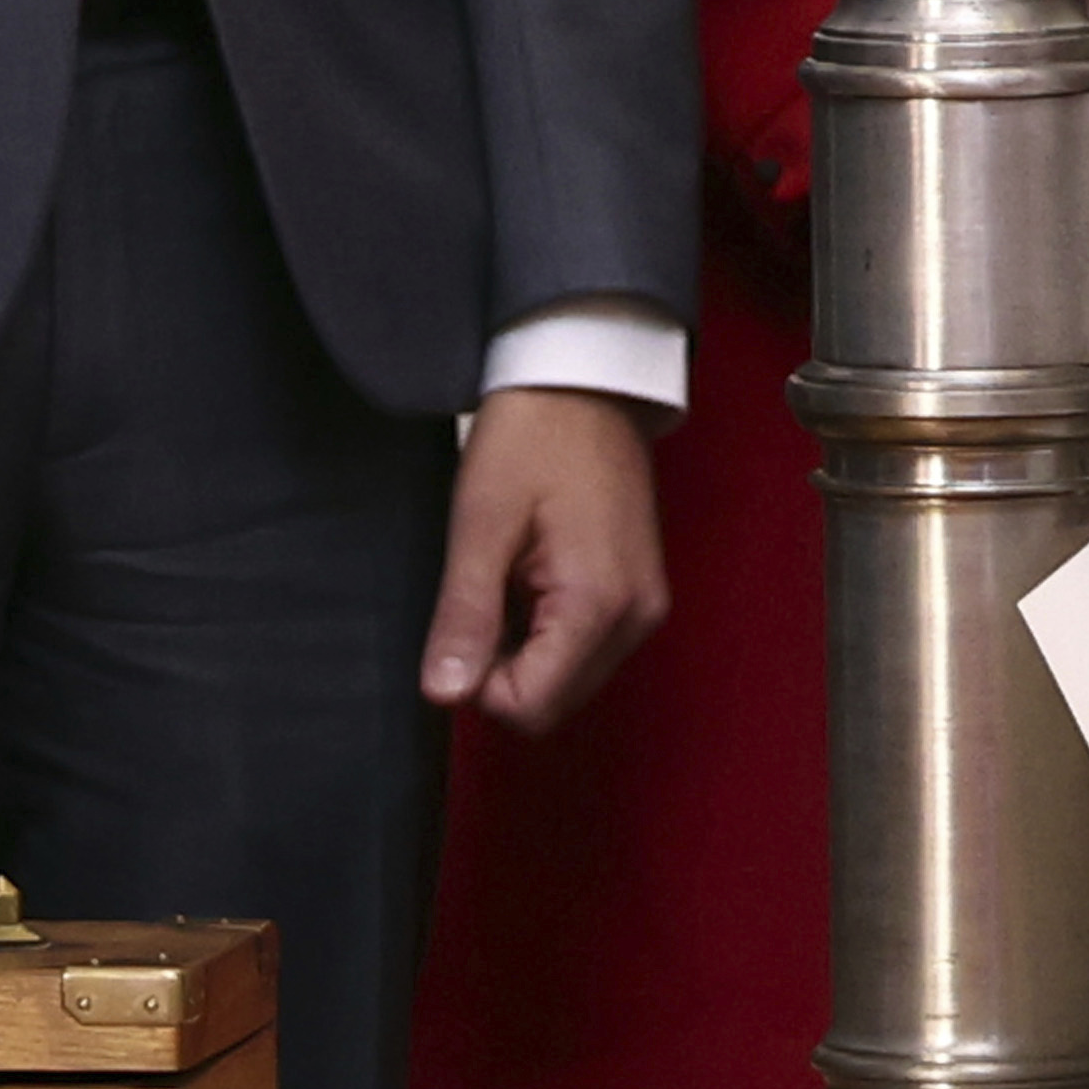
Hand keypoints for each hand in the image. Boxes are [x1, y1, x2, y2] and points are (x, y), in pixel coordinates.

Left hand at [421, 388, 667, 729]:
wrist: (584, 382)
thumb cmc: (533, 437)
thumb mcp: (481, 523)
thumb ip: (465, 616)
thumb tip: (445, 694)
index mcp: (598, 604)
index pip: (530, 706)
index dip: (479, 680)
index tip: (464, 618)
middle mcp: (635, 618)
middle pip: (552, 702)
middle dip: (503, 668)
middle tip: (484, 592)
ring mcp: (643, 608)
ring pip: (567, 680)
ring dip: (525, 649)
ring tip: (511, 575)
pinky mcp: (639, 595)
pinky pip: (585, 648)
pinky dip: (548, 630)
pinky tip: (533, 574)